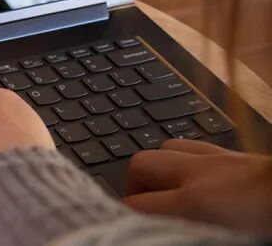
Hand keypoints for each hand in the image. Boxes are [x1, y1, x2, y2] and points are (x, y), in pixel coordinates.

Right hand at [125, 139, 271, 234]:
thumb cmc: (268, 220)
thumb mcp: (219, 236)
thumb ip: (187, 230)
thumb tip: (166, 229)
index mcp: (194, 201)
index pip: (137, 204)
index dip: (124, 216)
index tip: (126, 225)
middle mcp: (199, 173)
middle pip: (141, 164)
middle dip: (134, 186)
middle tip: (141, 210)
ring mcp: (217, 159)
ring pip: (168, 148)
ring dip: (161, 169)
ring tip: (166, 192)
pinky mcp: (234, 154)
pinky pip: (196, 146)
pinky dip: (187, 160)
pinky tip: (197, 178)